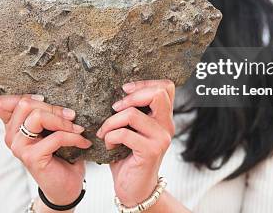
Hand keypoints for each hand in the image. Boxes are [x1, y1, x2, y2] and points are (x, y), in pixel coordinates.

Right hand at [0, 95, 91, 206]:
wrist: (65, 185)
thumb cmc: (60, 153)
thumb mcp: (50, 129)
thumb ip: (44, 112)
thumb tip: (53, 89)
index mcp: (12, 126)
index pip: (3, 102)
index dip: (24, 95)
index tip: (45, 100)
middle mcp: (10, 136)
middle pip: (25, 104)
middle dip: (53, 106)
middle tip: (72, 115)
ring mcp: (19, 147)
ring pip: (38, 117)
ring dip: (63, 120)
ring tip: (77, 128)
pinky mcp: (32, 157)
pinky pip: (56, 137)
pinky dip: (74, 137)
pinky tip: (83, 142)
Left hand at [96, 79, 174, 205]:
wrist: (134, 189)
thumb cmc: (128, 157)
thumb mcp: (132, 129)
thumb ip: (132, 111)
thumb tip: (118, 91)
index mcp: (163, 117)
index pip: (166, 87)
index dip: (144, 83)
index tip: (125, 91)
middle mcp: (167, 125)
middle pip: (157, 94)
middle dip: (130, 97)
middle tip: (115, 109)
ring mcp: (161, 138)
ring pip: (133, 114)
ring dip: (111, 121)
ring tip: (105, 131)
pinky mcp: (151, 151)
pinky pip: (125, 133)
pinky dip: (110, 136)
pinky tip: (109, 144)